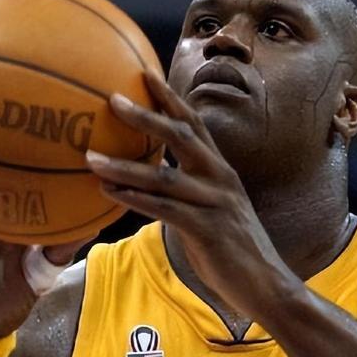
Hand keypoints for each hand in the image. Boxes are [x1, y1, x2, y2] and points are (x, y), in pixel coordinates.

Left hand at [86, 72, 296, 318]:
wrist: (265, 281)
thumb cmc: (232, 244)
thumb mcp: (212, 206)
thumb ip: (187, 188)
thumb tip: (152, 174)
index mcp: (220, 169)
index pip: (195, 124)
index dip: (170, 98)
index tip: (145, 75)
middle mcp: (220, 178)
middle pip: (182, 137)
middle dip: (146, 115)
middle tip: (112, 99)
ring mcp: (215, 202)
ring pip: (165, 176)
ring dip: (125, 166)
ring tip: (91, 158)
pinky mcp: (208, 229)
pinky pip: (165, 210)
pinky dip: (136, 199)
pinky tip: (110, 194)